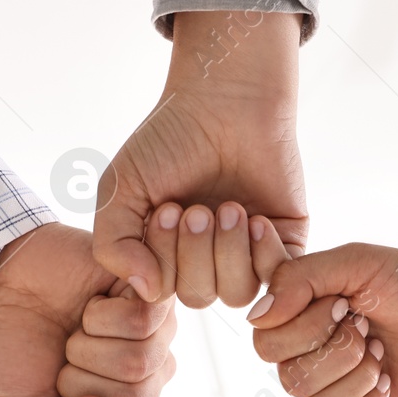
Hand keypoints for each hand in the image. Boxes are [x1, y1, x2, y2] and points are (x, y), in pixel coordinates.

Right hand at [0, 223, 175, 396]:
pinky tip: (93, 303)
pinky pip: (144, 319)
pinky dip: (101, 313)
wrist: (0, 286)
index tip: (59, 394)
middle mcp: (147, 378)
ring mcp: (157, 336)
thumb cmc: (12, 351)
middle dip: (80, 379)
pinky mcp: (155, 294)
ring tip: (78, 327)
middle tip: (65, 354)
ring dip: (89, 344)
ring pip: (140, 361)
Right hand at [93, 10, 305, 302]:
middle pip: (199, 297)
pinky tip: (255, 218)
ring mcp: (246, 253)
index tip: (165, 210)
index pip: (161, 293)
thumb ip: (113, 245)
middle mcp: (205, 260)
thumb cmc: (170, 139)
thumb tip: (147, 291)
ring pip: (237, 293)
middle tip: (195, 208)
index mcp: (165, 254)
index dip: (162, 262)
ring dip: (228, 252)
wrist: (227, 99)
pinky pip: (277, 278)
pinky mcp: (284, 241)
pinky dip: (263, 252)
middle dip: (194, 254)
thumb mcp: (121, 189)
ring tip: (227, 209)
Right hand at [249, 245, 397, 396]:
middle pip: (287, 378)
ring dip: (359, 377)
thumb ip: (300, 277)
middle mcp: (301, 349)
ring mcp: (326, 384)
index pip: (264, 340)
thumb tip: (255, 316)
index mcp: (294, 310)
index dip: (306, 328)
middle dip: (338, 354)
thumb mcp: (357, 262)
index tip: (344, 304)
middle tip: (368, 330)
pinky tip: (389, 379)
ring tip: (382, 352)